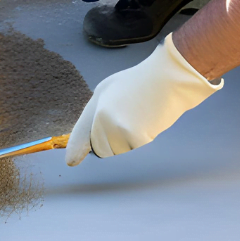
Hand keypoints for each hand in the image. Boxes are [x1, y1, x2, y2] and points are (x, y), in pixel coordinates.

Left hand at [65, 35, 222, 165]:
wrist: (168, 80)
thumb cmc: (140, 82)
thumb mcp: (109, 90)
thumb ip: (96, 112)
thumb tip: (90, 134)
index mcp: (96, 105)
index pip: (82, 134)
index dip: (76, 149)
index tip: (71, 160)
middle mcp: (103, 119)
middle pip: (101, 147)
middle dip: (110, 139)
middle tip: (126, 118)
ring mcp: (119, 130)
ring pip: (117, 149)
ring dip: (125, 139)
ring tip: (137, 115)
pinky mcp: (136, 138)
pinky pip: (133, 146)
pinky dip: (139, 138)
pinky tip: (146, 119)